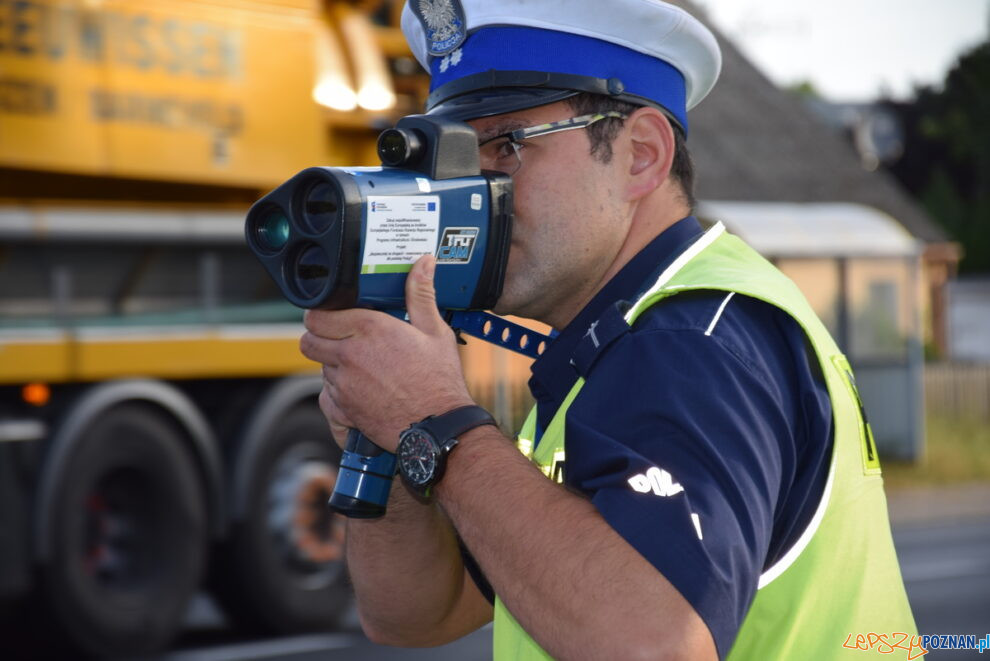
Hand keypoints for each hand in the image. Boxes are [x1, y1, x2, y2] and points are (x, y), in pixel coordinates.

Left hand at [300, 255, 475, 451]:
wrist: (437, 427)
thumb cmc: (439, 380)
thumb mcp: (435, 331)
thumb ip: (421, 294)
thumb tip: (424, 263)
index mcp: (369, 329)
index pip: (317, 315)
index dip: (322, 314)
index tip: (334, 316)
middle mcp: (350, 355)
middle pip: (308, 340)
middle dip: (320, 337)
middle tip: (341, 338)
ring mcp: (344, 383)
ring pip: (320, 367)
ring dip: (333, 364)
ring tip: (361, 365)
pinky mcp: (344, 408)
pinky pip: (327, 395)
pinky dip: (339, 392)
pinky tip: (363, 389)